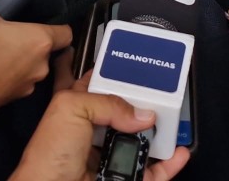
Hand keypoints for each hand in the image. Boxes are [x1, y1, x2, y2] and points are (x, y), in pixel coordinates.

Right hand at [0, 0, 72, 120]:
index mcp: (41, 42)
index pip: (66, 31)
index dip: (58, 21)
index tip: (41, 15)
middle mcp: (41, 66)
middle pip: (47, 47)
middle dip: (30, 36)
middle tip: (10, 26)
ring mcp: (28, 85)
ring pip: (32, 64)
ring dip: (19, 55)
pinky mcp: (13, 98)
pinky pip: (18, 78)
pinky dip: (8, 71)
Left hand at [11, 77, 189, 180]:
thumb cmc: (49, 155)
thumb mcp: (72, 109)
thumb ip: (109, 102)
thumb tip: (142, 114)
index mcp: (74, 107)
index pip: (92, 81)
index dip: (108, 70)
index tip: (129, 59)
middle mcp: (94, 130)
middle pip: (124, 110)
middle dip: (142, 100)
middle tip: (162, 89)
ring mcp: (110, 155)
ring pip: (141, 139)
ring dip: (159, 130)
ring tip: (172, 117)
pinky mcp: (124, 178)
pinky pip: (153, 171)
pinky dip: (170, 163)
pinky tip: (178, 152)